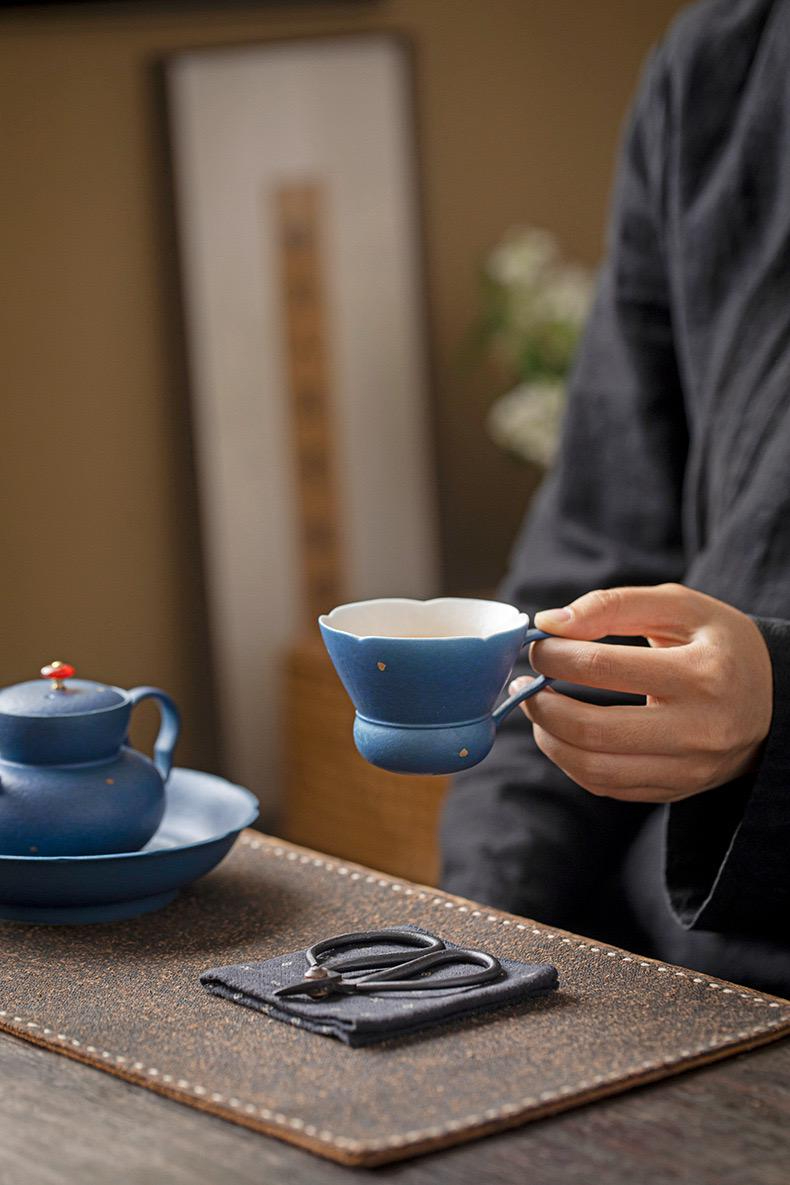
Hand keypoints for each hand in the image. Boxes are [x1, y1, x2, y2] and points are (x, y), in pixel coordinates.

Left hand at [510, 583, 773, 802]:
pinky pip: (606, 786)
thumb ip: (614, 605)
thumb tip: (549, 623)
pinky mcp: (676, 791)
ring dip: (548, 737)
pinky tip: (563, 733)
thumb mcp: (679, 607)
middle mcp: (699, 730)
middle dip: (541, 703)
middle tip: (526, 681)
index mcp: (703, 674)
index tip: (537, 643)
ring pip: (593, 769)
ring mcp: (688, 769)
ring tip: (537, 707)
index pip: (603, 668)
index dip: (555, 655)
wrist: (772, 698)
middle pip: (592, 729)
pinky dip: (572, 761)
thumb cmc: (716, 643)